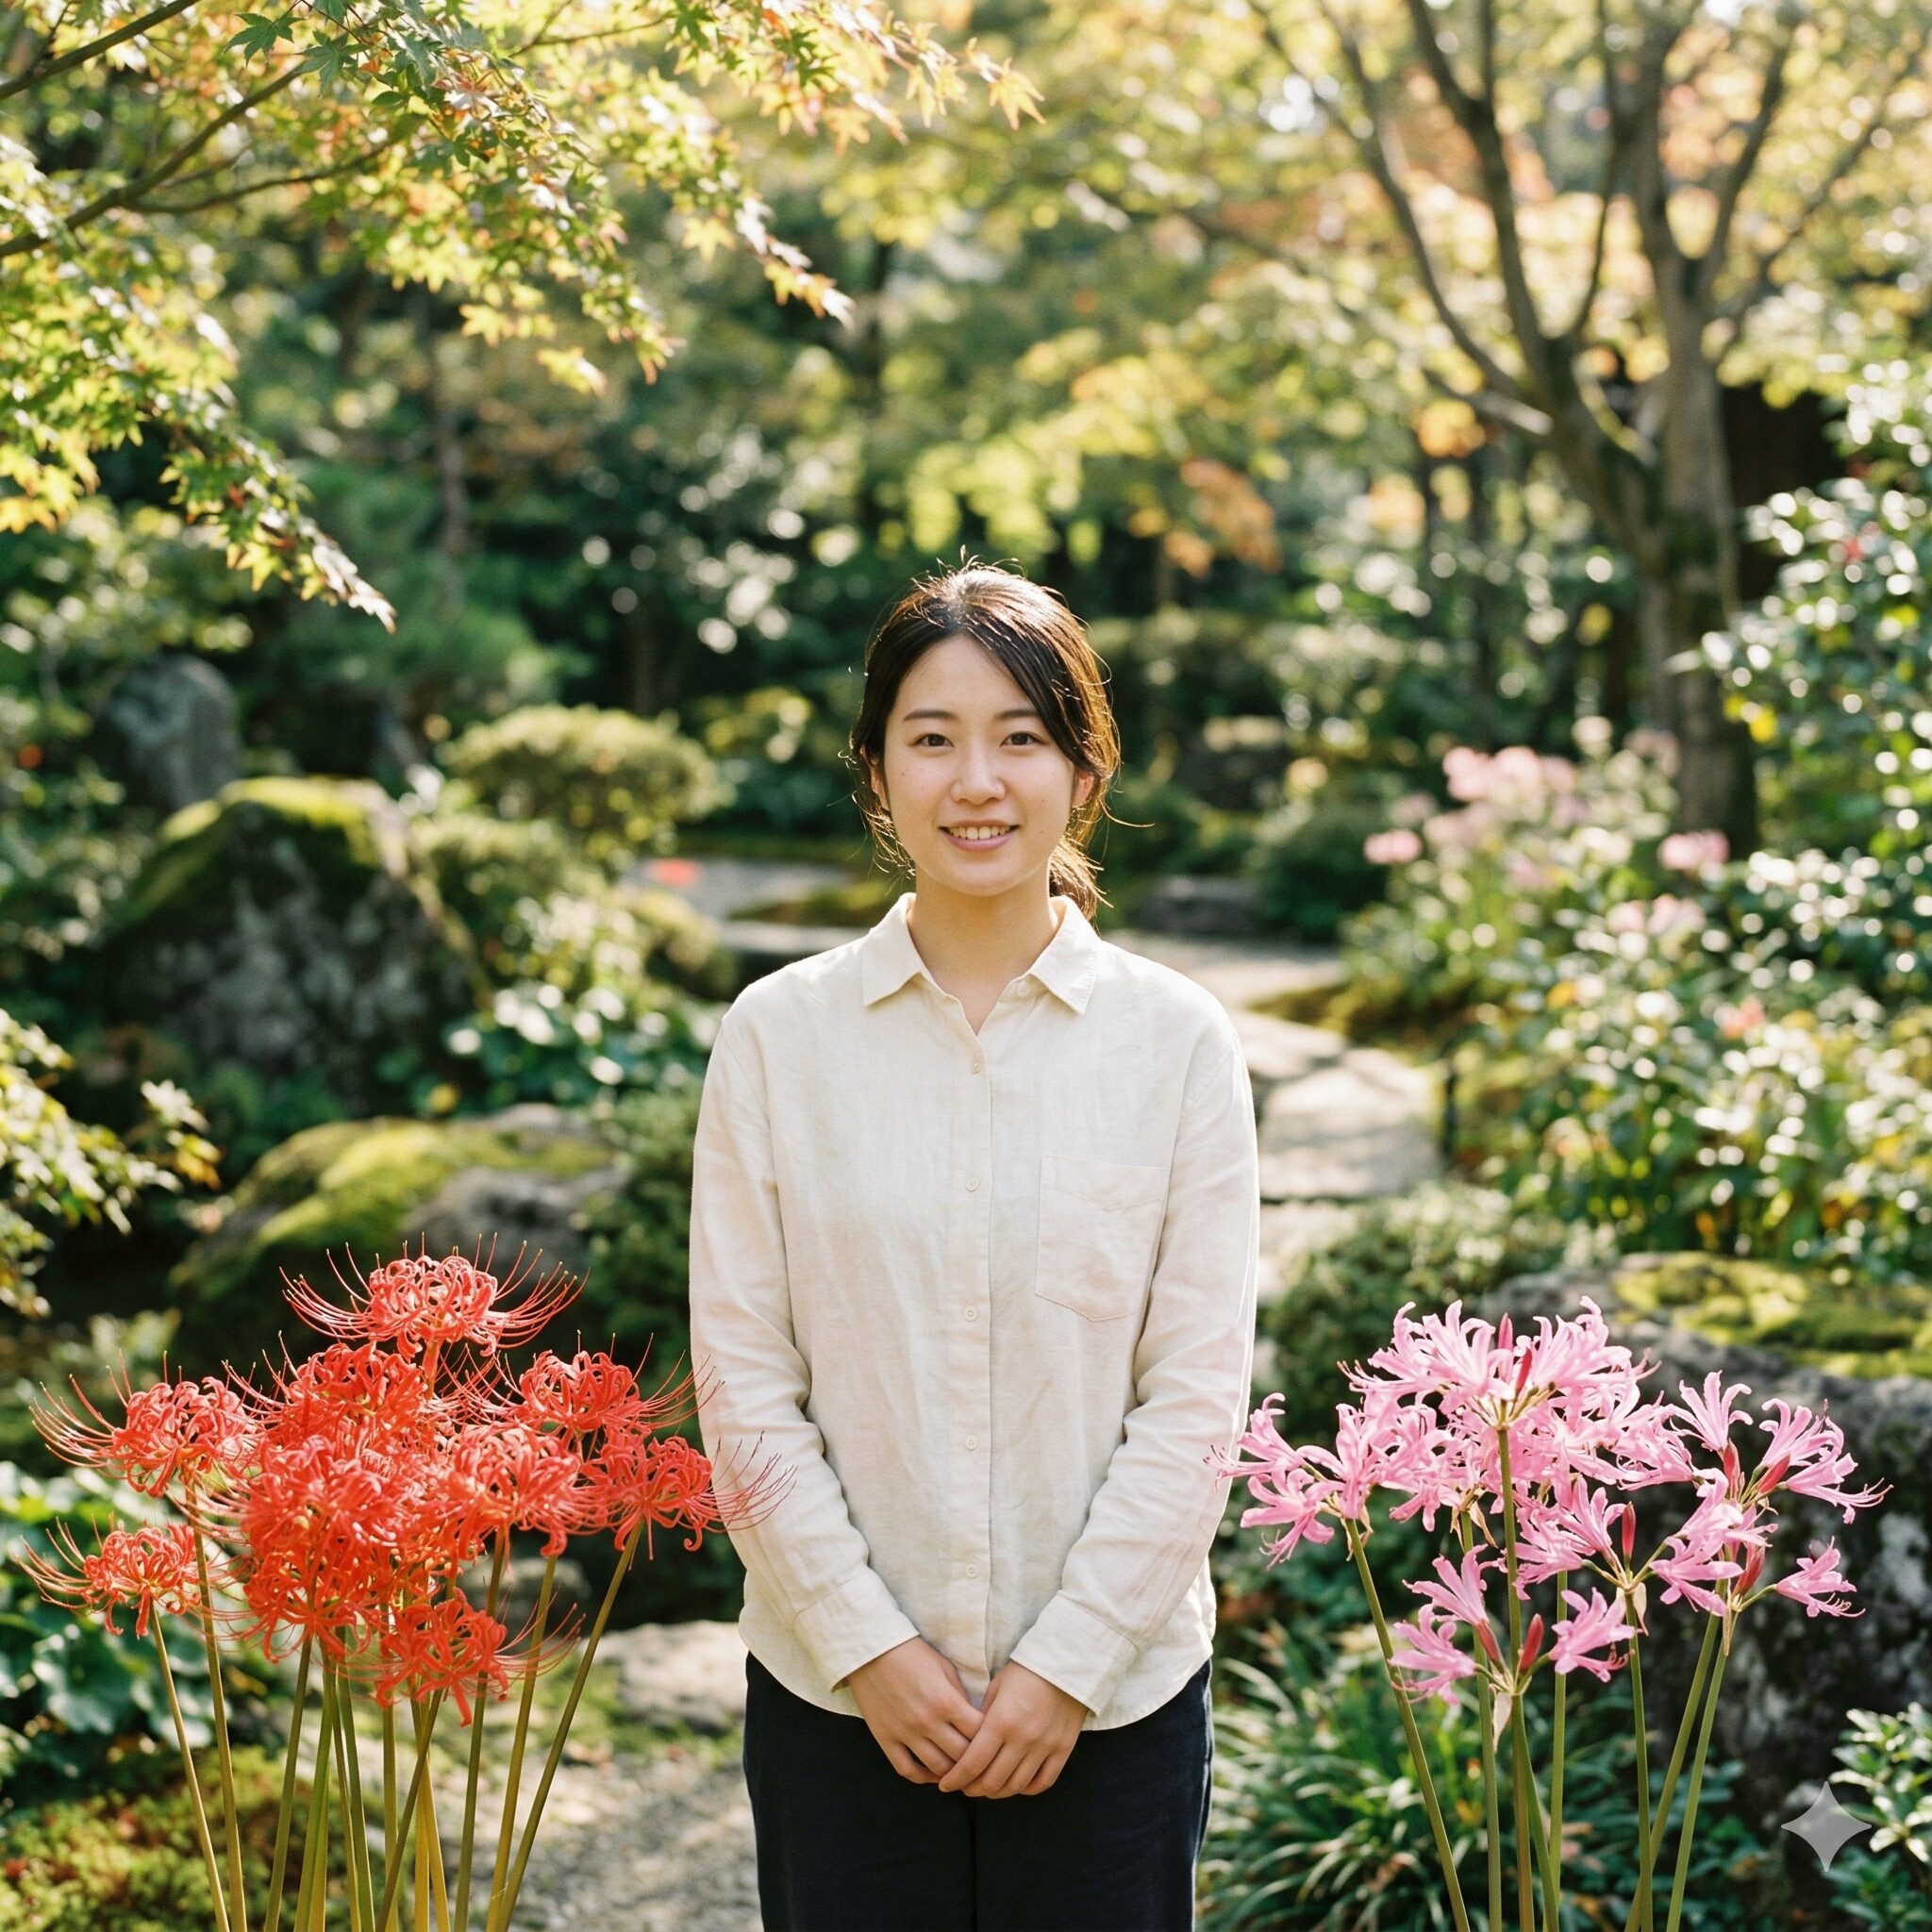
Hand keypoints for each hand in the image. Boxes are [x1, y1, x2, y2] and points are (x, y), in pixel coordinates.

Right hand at [847, 1636, 983, 1784]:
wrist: (872, 1650)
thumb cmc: (912, 1653)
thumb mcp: (944, 1667)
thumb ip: (960, 1696)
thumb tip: (974, 1721)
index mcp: (945, 1701)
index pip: (978, 1733)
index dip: (990, 1738)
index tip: (994, 1740)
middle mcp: (927, 1722)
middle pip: (962, 1756)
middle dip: (976, 1760)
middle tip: (983, 1761)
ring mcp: (905, 1733)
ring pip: (938, 1768)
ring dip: (953, 1773)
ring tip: (962, 1771)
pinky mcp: (886, 1739)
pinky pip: (907, 1770)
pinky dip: (923, 1777)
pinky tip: (934, 1774)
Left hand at [935, 1660, 1084, 1799]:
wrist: (1065, 1662)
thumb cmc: (1024, 1671)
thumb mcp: (996, 1688)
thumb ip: (982, 1718)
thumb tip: (969, 1745)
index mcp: (1001, 1721)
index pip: (973, 1763)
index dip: (957, 1779)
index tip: (946, 1785)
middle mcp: (1023, 1738)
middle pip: (993, 1780)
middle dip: (974, 1789)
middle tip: (966, 1787)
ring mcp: (1045, 1746)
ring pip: (1016, 1786)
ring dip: (998, 1792)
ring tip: (988, 1788)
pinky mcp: (1063, 1749)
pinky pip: (1043, 1782)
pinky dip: (1026, 1789)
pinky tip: (1016, 1785)